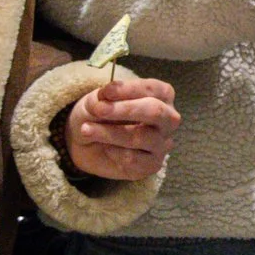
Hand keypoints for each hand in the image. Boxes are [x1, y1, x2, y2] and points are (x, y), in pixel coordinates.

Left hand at [65, 74, 179, 180]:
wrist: (90, 145)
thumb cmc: (101, 115)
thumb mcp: (95, 101)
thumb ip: (99, 100)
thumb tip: (102, 103)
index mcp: (161, 96)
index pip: (152, 89)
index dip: (128, 89)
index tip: (104, 92)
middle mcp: (168, 119)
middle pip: (155, 112)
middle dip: (125, 110)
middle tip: (99, 110)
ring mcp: (162, 143)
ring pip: (139, 137)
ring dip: (108, 133)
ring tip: (86, 130)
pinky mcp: (153, 165)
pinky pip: (133, 159)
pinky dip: (113, 153)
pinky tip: (106, 148)